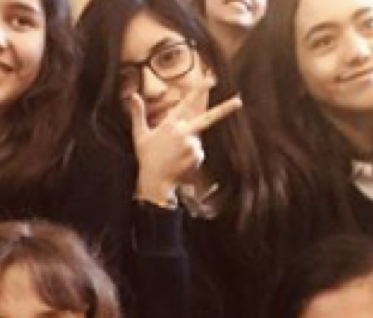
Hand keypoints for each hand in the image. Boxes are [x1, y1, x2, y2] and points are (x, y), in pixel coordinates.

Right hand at [130, 84, 242, 205]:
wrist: (155, 182)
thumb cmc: (146, 158)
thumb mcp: (139, 135)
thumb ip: (138, 113)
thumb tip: (133, 95)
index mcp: (170, 124)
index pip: (187, 102)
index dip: (199, 90)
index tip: (211, 80)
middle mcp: (183, 132)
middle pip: (208, 118)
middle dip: (225, 109)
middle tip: (239, 101)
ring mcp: (192, 145)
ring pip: (196, 141)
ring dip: (188, 147)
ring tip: (174, 157)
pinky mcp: (197, 157)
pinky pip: (198, 154)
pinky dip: (191, 157)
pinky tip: (181, 163)